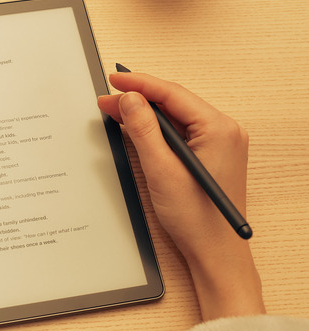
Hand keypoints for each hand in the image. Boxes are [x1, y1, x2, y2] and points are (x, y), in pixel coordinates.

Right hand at [97, 71, 264, 319]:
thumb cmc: (196, 217)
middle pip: (174, 102)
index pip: (172, 93)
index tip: (114, 79)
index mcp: (219, 128)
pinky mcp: (210, 154)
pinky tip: (136, 128)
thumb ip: (144, 129)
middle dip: (138, 98)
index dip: (140, 84)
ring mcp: (219, 142)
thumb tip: (130, 98)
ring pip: (175, 116)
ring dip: (145, 113)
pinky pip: (179, 131)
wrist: (214, 251)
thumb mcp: (161, 169)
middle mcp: (223, 130)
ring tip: (115, 111)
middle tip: (107, 99)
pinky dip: (155, 128)